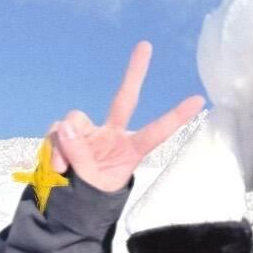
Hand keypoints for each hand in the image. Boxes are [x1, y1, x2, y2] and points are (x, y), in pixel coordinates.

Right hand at [46, 41, 204, 192]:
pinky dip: (53, 147)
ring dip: (64, 143)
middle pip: (124, 99)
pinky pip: (57, 131)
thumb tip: (65, 125)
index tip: (199, 100)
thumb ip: (80, 156)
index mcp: (130, 150)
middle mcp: (112, 135)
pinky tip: (56, 165)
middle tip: (146, 46)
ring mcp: (89, 132)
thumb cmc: (90, 198)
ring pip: (75, 120)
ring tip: (63, 168)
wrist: (68, 206)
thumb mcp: (90, 184)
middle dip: (135, 73)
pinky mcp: (68, 133)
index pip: (156, 131)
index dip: (176, 116)